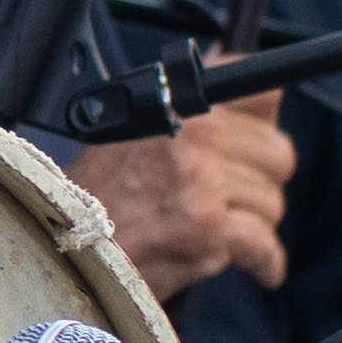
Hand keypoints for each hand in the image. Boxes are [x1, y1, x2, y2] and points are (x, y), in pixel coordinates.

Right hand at [74, 104, 295, 296]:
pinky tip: (258, 266)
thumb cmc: (95, 192)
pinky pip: (264, 244)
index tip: (259, 136)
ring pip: (272, 202)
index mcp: (176, 103)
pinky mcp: (207, 228)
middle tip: (238, 196)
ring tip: (222, 230)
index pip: (259, 91)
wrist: (65, 245)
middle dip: (262, 180)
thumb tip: (230, 75)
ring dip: (254, 222)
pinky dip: (265, 261)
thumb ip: (186, 104)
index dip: (263, 119)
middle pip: (277, 153)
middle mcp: (194, 136)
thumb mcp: (131, 127)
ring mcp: (203, 183)